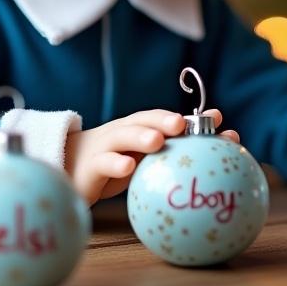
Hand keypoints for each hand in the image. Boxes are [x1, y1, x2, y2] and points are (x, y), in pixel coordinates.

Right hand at [64, 108, 239, 204]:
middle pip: (144, 120)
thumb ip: (172, 149)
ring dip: (141, 136)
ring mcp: (106, 146)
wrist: (69, 168)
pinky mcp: (91, 166)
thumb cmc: (116, 162)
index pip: (165, 118)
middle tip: (181, 124)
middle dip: (164, 120)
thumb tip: (217, 145)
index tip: (217, 119)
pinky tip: (128, 167)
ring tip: (158, 141)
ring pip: (123, 135)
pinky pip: (103, 162)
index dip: (191, 117)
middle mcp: (124, 131)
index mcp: (139, 128)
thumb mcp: (144, 159)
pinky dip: (115, 164)